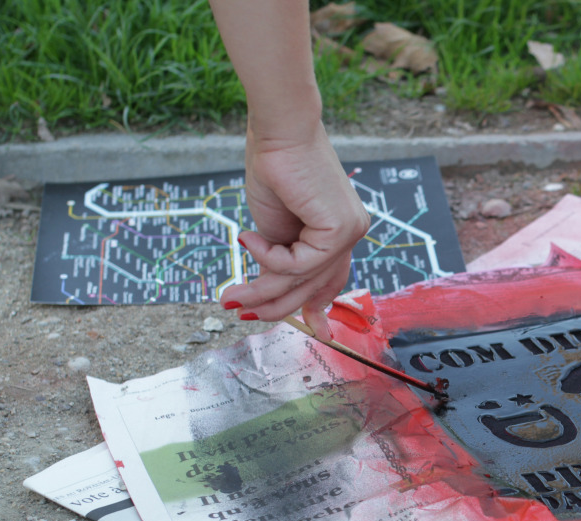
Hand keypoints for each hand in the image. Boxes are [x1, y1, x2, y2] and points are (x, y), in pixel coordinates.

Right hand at [220, 121, 369, 341]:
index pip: (332, 279)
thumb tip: (268, 292)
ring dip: (262, 291)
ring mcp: (350, 232)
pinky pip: (300, 264)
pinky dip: (270, 258)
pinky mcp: (341, 229)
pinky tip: (249, 238)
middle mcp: (351, 233)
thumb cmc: (274, 168)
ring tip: (229, 295)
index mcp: (338, 231)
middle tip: (238, 310)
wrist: (278, 131)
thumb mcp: (274, 227)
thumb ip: (278, 259)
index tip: (313, 330)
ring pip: (304, 280)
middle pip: (316, 286)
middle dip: (276, 305)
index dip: (318, 306)